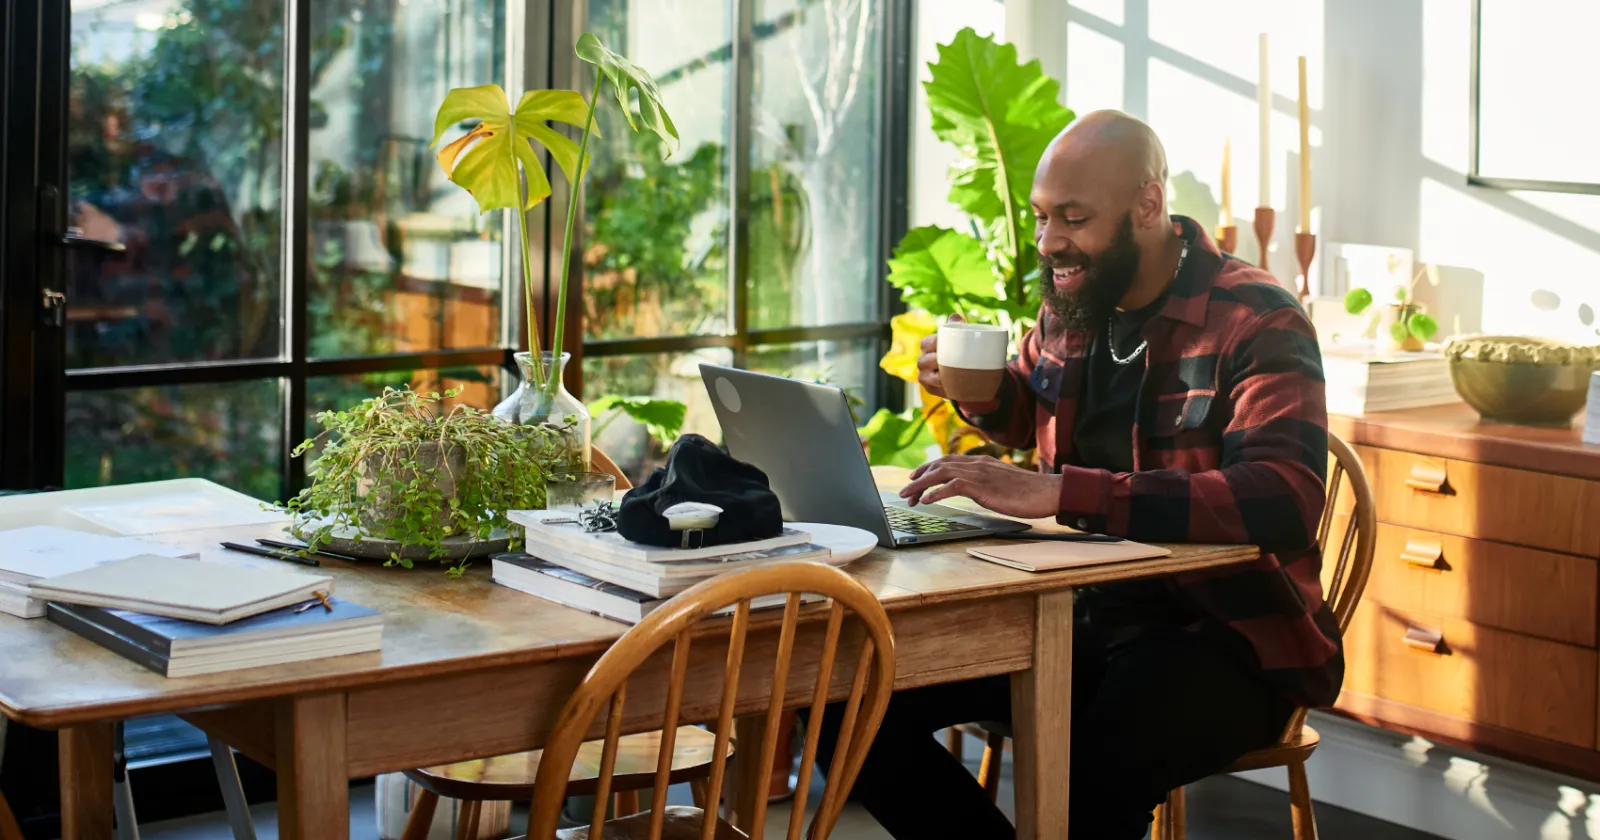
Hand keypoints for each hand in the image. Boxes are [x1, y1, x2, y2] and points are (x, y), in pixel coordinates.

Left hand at [898, 454, 1061, 519]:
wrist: (1047, 492)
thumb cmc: (1028, 492)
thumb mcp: (1001, 483)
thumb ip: (984, 482)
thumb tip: (970, 489)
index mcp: (981, 462)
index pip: (947, 460)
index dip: (928, 468)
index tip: (915, 477)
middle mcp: (977, 464)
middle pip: (939, 465)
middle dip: (919, 477)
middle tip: (905, 491)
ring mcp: (980, 473)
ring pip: (941, 473)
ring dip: (921, 485)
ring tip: (908, 496)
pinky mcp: (983, 486)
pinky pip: (953, 486)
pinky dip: (937, 492)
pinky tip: (927, 500)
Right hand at [916, 313, 960, 399]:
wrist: (969, 373)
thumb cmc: (962, 350)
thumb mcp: (962, 337)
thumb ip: (958, 326)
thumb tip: (955, 317)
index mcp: (928, 346)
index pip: (926, 343)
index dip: (933, 344)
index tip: (947, 344)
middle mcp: (923, 361)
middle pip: (923, 361)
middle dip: (935, 361)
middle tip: (951, 360)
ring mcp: (925, 376)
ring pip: (924, 377)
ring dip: (936, 377)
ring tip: (949, 375)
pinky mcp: (931, 389)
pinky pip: (931, 389)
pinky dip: (939, 388)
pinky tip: (947, 387)